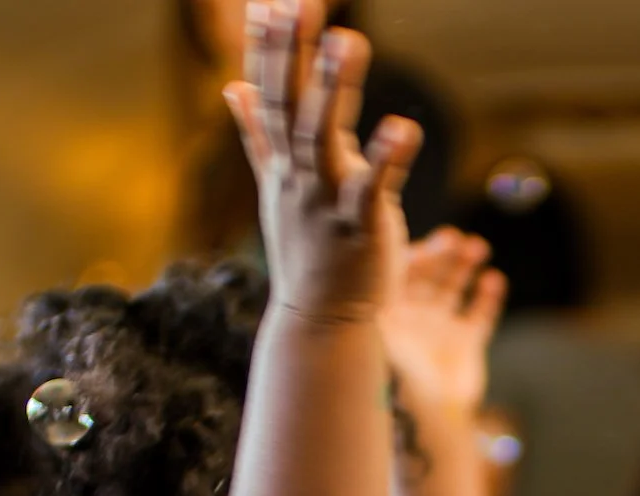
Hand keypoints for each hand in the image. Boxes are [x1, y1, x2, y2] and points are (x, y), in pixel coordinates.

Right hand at [224, 0, 420, 322]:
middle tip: (300, 3)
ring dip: (335, 90)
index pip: (270, 97)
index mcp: (283, 165)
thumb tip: (234, 86)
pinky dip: (388, 161)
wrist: (322, 321)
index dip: (268, 51)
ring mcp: (325, 203)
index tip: (267, 4)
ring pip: (323, 140)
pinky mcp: (360, 230)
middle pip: (290, 107)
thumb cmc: (307, 250)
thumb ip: (258, 136)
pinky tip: (405, 127)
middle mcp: (297, 178)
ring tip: (350, 40)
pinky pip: (372, 191)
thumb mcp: (278, 187)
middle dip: (293, 55)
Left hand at [381, 229, 506, 417]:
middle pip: (427, 274)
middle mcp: (412, 317)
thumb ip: (378, 303)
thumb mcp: (382, 338)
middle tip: (456, 241)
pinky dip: (488, 296)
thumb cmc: (399, 382)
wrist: (429, 424)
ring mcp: (439, 329)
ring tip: (477, 249)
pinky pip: (480, 313)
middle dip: (442, 255)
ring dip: (464, 265)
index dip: (413, 255)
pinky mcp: (466, 344)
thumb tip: (366, 263)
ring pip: (453, 286)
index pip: (398, 272)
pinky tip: (493, 280)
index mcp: (387, 314)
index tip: (427, 246)